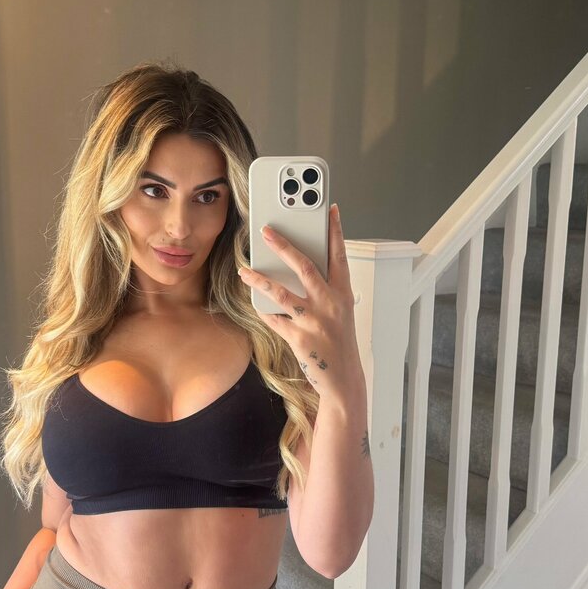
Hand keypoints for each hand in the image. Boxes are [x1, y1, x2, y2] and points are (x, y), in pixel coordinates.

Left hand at [238, 203, 360, 403]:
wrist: (343, 378)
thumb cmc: (339, 342)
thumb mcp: (340, 311)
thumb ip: (325, 289)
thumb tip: (299, 267)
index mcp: (342, 293)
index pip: (339, 255)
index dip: (335, 231)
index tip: (329, 210)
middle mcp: (330, 303)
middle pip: (304, 266)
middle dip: (284, 245)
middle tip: (267, 231)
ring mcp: (314, 321)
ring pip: (281, 293)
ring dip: (259, 279)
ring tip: (244, 270)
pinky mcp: (299, 338)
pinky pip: (274, 319)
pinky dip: (263, 311)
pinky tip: (254, 302)